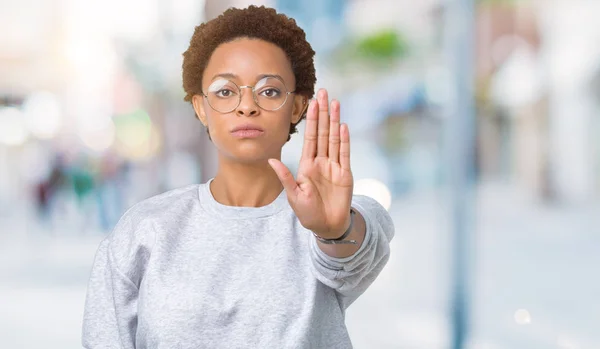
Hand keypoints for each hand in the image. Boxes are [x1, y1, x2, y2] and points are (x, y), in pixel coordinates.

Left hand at [269, 89, 353, 238]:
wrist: (326, 226)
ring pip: (335, 138)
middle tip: (324, 92)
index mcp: (307, 165)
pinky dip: (344, 140)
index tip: (311, 103)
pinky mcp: (345, 174)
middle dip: (323, 112)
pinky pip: (344, 153)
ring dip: (335, 120)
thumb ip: (285, 177)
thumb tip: (271, 161)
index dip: (311, 120)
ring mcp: (334, 166)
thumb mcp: (293, 195)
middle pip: (323, 132)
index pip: (310, 137)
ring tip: (335, 102)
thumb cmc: (307, 213)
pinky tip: (343, 126)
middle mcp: (321, 161)